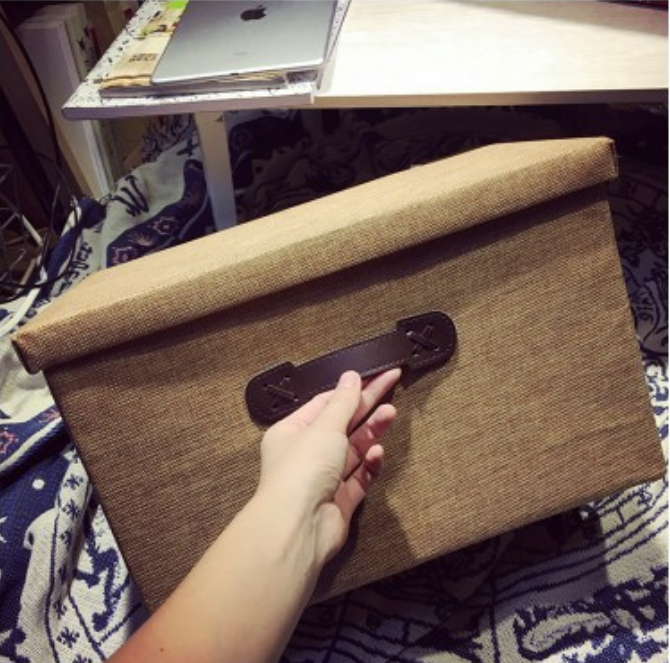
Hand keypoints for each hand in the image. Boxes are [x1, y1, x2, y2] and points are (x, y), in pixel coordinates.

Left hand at [257, 369, 399, 566]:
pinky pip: (360, 476)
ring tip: (390, 414)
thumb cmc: (301, 470)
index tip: (375, 376)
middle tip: (392, 385)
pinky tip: (377, 453)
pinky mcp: (340, 500)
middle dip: (367, 406)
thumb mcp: (325, 427)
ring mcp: (324, 477)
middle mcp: (306, 453)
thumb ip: (343, 402)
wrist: (299, 526)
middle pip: (342, 424)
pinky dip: (370, 464)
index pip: (325, 403)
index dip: (351, 389)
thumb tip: (351, 377)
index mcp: (292, 431)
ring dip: (372, 431)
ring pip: (354, 449)